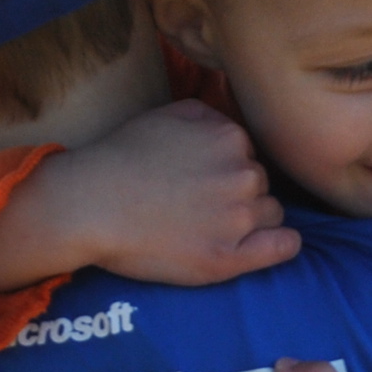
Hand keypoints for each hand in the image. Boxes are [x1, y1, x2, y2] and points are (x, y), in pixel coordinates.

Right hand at [30, 100, 300, 286]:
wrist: (89, 204)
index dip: (227, 171)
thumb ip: (211, 117)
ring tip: (209, 226)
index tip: (201, 183)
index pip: (250, 156)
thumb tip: (235, 130)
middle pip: (262, 186)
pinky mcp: (228, 258)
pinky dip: (281, 245)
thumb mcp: (170, 114)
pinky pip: (282, 247)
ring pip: (270, 215)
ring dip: (251, 220)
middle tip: (199, 206)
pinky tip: (271, 245)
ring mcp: (238, 218)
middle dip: (240, 194)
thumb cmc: (121, 158)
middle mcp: (243, 174)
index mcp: (231, 138)